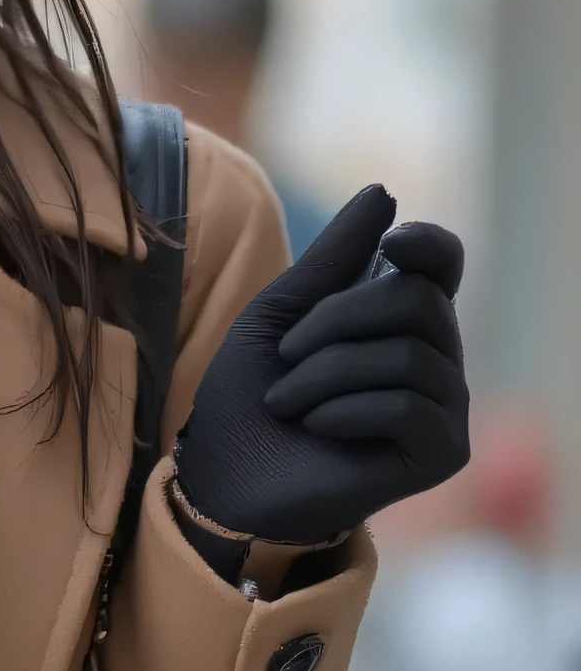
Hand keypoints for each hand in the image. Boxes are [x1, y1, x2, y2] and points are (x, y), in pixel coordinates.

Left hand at [175, 183, 468, 548]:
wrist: (225, 479)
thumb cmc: (249, 397)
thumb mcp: (279, 312)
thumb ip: (333, 255)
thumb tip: (384, 192)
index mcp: (401, 319)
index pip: (444, 263)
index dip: (427, 244)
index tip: (390, 245)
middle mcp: (435, 358)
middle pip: (420, 300)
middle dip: (338, 319)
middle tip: (287, 354)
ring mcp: (444, 407)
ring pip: (410, 356)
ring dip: (327, 374)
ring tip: (288, 402)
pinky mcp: (442, 453)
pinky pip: (410, 406)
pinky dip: (348, 411)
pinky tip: (317, 427)